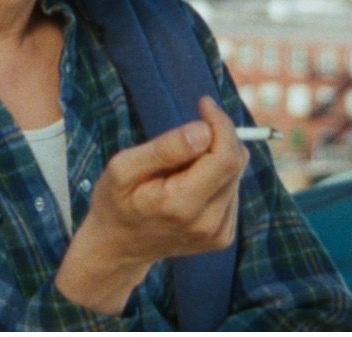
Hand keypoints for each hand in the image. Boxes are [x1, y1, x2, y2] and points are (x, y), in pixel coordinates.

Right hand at [54, 96, 250, 314]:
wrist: (118, 247)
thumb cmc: (116, 201)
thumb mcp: (123, 167)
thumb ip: (164, 149)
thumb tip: (204, 130)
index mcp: (181, 204)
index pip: (224, 157)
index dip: (220, 124)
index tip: (203, 103)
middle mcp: (207, 224)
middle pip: (234, 163)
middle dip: (218, 136)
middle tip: (190, 128)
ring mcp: (218, 234)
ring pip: (235, 174)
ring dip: (214, 157)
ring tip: (178, 167)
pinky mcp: (223, 236)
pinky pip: (231, 190)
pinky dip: (215, 177)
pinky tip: (188, 184)